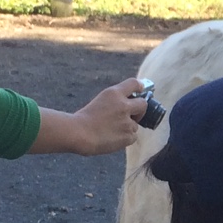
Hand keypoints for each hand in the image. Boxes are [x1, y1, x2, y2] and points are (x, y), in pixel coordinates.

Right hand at [30, 77, 146, 156]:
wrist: (79, 134)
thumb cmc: (85, 119)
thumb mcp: (100, 101)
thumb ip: (115, 100)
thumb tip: (130, 102)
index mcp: (114, 93)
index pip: (134, 83)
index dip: (139, 87)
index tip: (140, 91)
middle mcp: (123, 105)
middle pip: (143, 104)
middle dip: (140, 109)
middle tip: (133, 115)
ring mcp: (127, 121)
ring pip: (135, 124)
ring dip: (128, 127)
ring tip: (111, 130)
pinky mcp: (128, 136)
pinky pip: (133, 136)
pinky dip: (125, 138)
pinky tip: (112, 138)